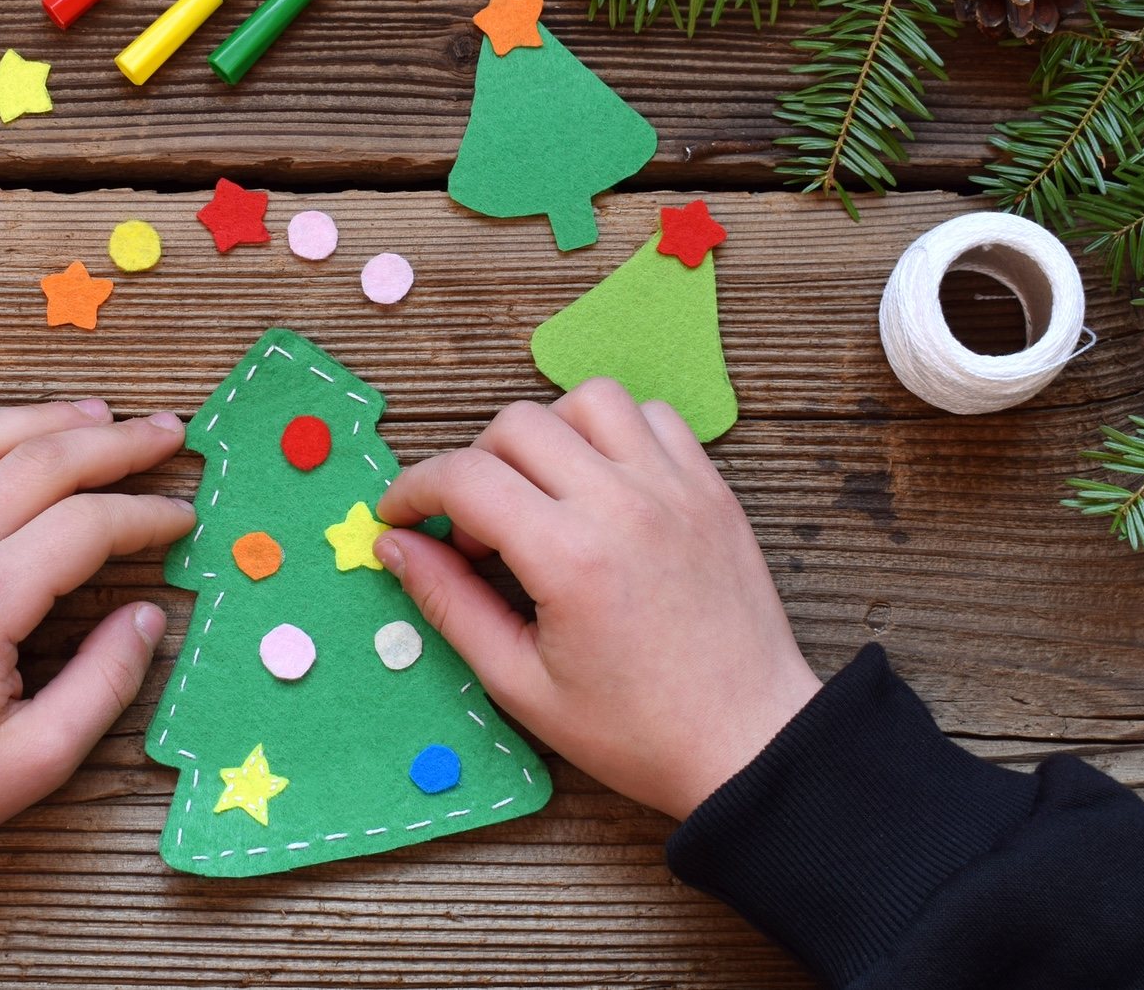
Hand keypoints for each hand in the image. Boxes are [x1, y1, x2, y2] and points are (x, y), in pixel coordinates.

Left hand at [0, 400, 192, 926]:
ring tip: (93, 413)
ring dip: (39, 418)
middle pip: (40, 460)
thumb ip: (103, 684)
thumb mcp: (31, 763)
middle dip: (115, 442)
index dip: (147, 515)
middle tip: (166, 432)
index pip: (88, 524)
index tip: (185, 517)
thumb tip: (148, 618)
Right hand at [373, 380, 818, 819]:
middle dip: (473, 467)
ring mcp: (676, 488)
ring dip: (546, 434)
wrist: (749, 742)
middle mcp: (624, 505)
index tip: (399, 517)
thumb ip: (449, 604)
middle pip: (517, 424)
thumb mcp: (520, 684)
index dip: (412, 489)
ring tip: (540, 495)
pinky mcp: (711, 489)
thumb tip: (394, 545)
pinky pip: (653, 416)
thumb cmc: (637, 731)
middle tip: (474, 531)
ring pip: (587, 400)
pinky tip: (600, 487)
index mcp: (571, 558)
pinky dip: (613, 433)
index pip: (465, 477)